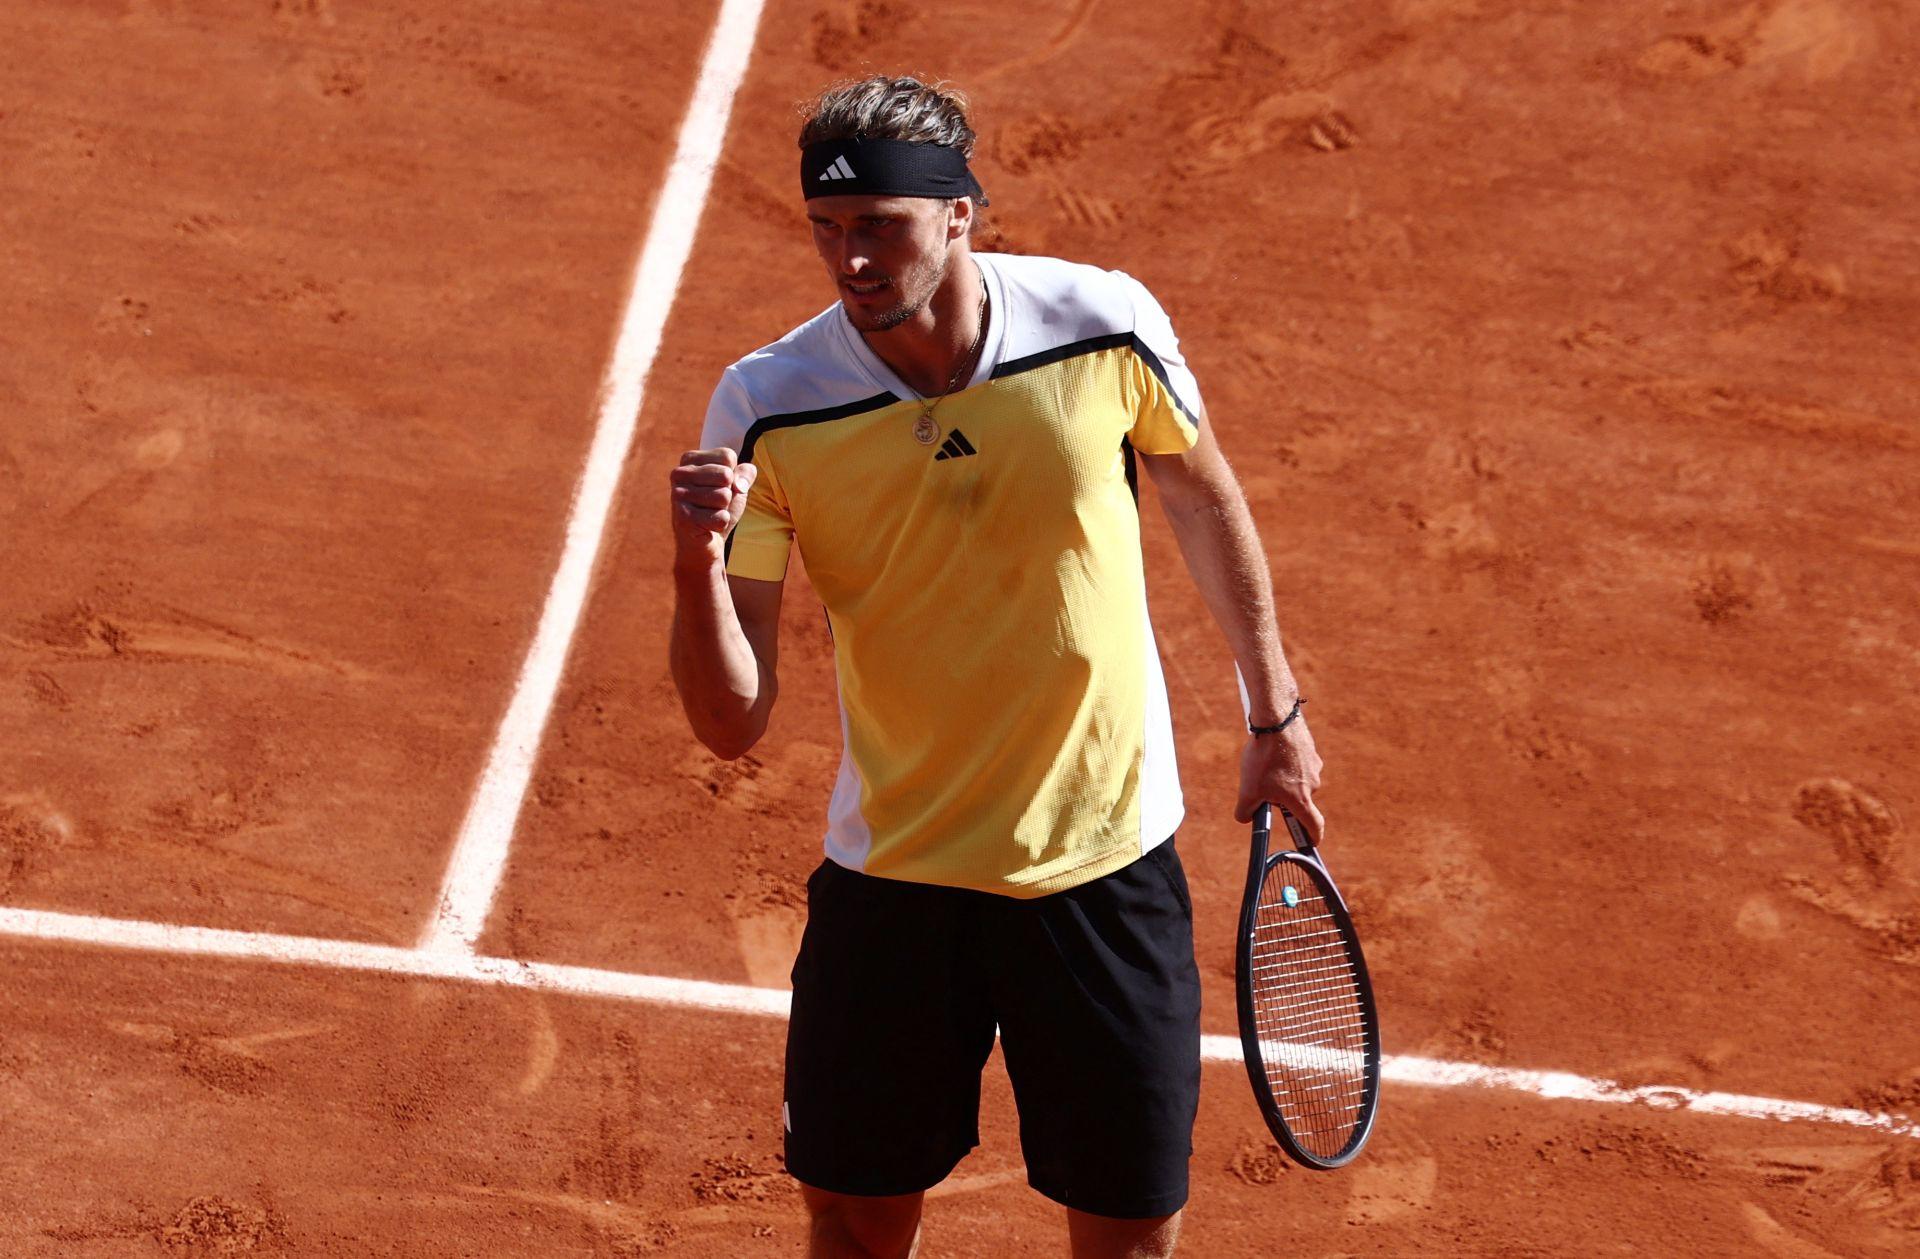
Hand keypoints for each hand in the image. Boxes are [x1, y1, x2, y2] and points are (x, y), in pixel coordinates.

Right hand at [669, 447, 757, 565]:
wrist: (703, 544)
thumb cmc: (718, 509)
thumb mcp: (735, 486)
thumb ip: (744, 474)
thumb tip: (740, 483)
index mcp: (690, 459)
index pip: (727, 456)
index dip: (733, 476)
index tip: (718, 487)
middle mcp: (679, 473)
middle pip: (726, 475)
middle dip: (728, 494)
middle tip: (713, 504)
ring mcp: (678, 495)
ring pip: (724, 496)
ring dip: (723, 510)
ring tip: (708, 514)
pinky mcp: (683, 517)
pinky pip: (721, 518)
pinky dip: (720, 525)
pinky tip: (706, 527)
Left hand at [1234, 717, 1325, 841]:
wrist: (1276, 720)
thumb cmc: (1263, 757)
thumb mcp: (1248, 789)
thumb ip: (1245, 810)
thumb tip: (1245, 818)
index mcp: (1301, 798)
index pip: (1314, 825)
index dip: (1313, 836)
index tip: (1312, 842)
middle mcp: (1313, 784)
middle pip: (1300, 800)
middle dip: (1283, 798)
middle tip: (1264, 786)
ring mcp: (1314, 765)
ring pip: (1297, 779)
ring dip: (1283, 777)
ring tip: (1265, 764)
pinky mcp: (1310, 749)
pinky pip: (1298, 762)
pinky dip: (1286, 761)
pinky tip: (1272, 751)